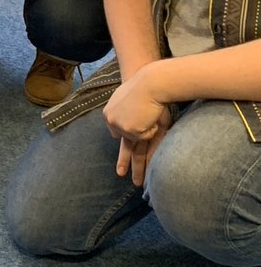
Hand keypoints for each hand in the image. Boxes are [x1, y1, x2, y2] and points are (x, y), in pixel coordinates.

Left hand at [104, 62, 166, 141]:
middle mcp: (110, 119)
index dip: (128, 128)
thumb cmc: (141, 90)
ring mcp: (119, 125)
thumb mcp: (123, 100)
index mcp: (107, 112)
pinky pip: (145, 136)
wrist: (149, 85)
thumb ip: (120, 112)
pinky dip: (152, 129)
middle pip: (125, 136)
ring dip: (145, 129)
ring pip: (137, 137)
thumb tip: (124, 124)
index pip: (115, 131)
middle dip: (136, 130)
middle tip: (144, 116)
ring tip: (147, 114)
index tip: (136, 122)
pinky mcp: (129, 129)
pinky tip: (151, 116)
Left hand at [106, 63, 172, 186]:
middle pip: (124, 147)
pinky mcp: (131, 131)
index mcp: (113, 113)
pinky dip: (153, 132)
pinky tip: (152, 120)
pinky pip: (146, 139)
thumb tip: (138, 133)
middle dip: (124, 162)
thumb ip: (136, 120)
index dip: (127, 143)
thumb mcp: (139, 104)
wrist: (149, 83)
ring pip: (135, 151)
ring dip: (138, 168)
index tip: (123, 158)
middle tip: (121, 175)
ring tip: (137, 183)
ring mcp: (122, 128)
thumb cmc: (148, 90)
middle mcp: (114, 122)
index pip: (120, 134)